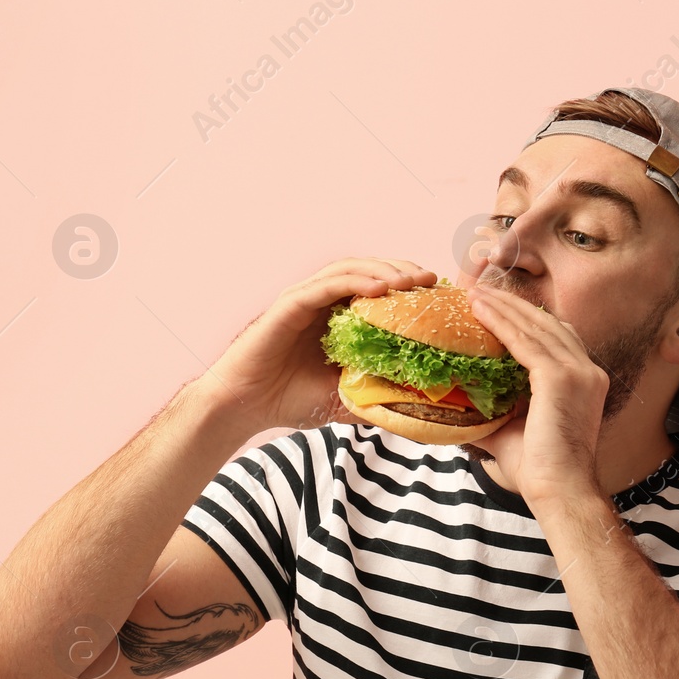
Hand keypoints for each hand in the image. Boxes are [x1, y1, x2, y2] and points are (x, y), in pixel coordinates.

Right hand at [197, 258, 436, 433]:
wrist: (243, 406)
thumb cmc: (287, 399)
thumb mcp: (343, 398)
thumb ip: (373, 394)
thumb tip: (414, 408)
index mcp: (333, 317)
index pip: (375, 288)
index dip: (406, 286)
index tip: (435, 295)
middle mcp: (320, 301)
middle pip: (366, 270)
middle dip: (401, 270)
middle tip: (430, 280)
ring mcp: (304, 299)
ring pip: (349, 270)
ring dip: (382, 270)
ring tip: (410, 281)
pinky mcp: (289, 305)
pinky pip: (326, 285)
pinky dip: (355, 282)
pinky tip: (380, 288)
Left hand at [466, 284, 606, 500]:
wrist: (559, 490)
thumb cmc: (537, 469)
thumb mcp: (513, 427)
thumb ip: (495, 407)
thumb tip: (459, 401)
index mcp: (584, 379)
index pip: (554, 336)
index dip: (524, 318)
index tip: (495, 306)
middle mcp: (587, 369)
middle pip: (546, 323)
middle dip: (511, 305)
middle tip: (479, 290)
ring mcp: (579, 371)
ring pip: (534, 327)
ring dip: (502, 308)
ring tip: (473, 294)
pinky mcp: (561, 377)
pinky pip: (525, 341)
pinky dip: (501, 323)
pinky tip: (480, 311)